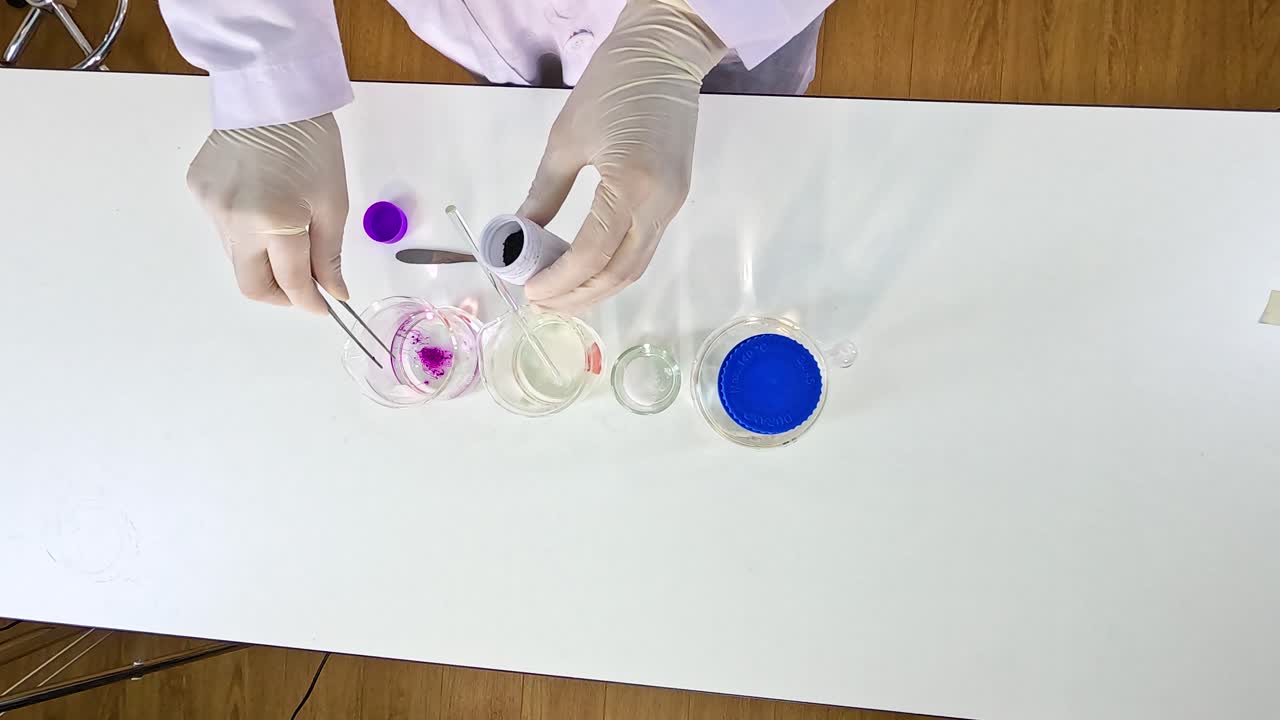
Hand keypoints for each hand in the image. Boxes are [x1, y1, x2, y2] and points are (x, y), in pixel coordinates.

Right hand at [186, 113, 349, 312]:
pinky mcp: (197, 191)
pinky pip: (223, 228)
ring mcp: (210, 207)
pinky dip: (246, 231)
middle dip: (280, 294)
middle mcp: (235, 220)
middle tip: (303, 288)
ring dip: (264, 260)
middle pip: (251, 284)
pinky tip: (261, 205)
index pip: (291, 282)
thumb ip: (328, 255)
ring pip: (237, 257)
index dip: (310, 302)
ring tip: (288, 238)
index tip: (325, 307)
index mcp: (275, 222)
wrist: (270, 95)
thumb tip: (333, 292)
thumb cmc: (312, 144)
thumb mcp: (332, 203)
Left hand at [518, 0, 725, 311]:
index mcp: (631, 186)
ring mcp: (672, 205)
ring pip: (636, 266)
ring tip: (561, 295)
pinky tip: (586, 269)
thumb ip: (544, 194)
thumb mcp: (566, 139)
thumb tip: (519, 235)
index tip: (530, 291)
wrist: (664, 55)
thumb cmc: (611, 86)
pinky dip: (613, 266)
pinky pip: (643, 247)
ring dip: (597, 288)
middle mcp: (659, 205)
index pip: (591, 254)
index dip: (559, 280)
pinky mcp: (674, 200)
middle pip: (619, 273)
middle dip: (578, 295)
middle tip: (542, 302)